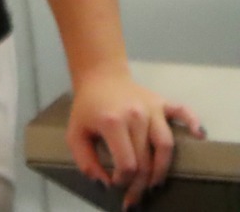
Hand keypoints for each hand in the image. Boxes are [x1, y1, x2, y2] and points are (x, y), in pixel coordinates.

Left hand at [66, 66, 204, 205]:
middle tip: (136, 197)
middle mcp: (135, 115)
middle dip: (141, 184)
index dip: (123, 179)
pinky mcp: (163, 102)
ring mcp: (152, 108)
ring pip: (166, 145)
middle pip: (146, 159)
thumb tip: (104, 183)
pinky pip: (183, 112)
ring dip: (163, 168)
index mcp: (112, 122)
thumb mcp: (75, 133)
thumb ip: (85, 161)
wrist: (99, 77)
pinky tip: (199, 135)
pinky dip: (193, 122)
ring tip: (155, 183)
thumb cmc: (87, 108)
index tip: (117, 183)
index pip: (127, 162)